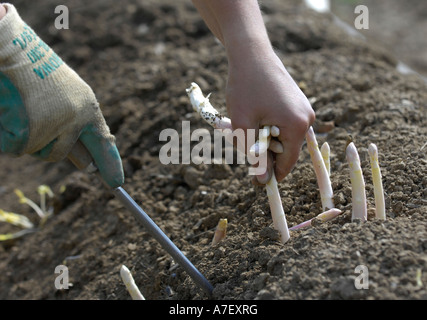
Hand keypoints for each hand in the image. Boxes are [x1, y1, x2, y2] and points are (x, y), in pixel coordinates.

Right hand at [0, 4, 122, 187]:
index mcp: (87, 109)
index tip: (116, 182)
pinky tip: (10, 111)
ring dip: (27, 138)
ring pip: (37, 152)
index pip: (103, 143)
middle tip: (39, 120)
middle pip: (61, 155)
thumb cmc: (37, 74)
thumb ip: (76, 128)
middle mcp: (74, 121)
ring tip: (22, 107)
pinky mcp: (28, 134)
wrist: (11, 50)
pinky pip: (15, 148)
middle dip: (48, 146)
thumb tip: (87, 164)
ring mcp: (52, 128)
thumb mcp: (66, 98)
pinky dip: (7, 134)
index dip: (110, 164)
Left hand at [226, 50, 314, 183]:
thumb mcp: (244, 125)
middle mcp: (307, 118)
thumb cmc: (244, 87)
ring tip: (244, 122)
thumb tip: (263, 181)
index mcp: (297, 126)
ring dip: (262, 137)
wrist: (251, 53)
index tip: (253, 180)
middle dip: (263, 150)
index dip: (270, 174)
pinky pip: (282, 124)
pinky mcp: (297, 102)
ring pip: (281, 137)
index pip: (287, 163)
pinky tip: (252, 113)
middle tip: (240, 139)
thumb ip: (254, 155)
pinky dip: (266, 125)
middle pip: (285, 150)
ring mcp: (304, 109)